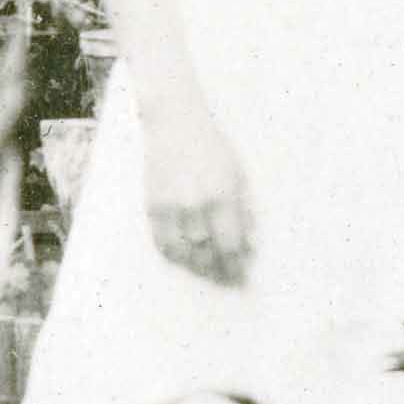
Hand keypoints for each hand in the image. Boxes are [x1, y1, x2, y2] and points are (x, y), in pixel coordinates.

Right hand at [142, 90, 253, 284]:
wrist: (174, 123)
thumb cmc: (212, 146)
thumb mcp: (239, 173)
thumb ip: (245, 209)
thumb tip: (250, 243)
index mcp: (221, 194)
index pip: (230, 243)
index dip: (236, 264)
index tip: (241, 275)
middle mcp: (195, 203)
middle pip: (206, 252)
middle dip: (218, 270)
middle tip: (226, 280)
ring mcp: (170, 205)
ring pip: (182, 251)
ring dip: (195, 266)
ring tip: (206, 271)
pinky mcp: (152, 204)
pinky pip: (161, 241)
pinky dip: (172, 255)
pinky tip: (183, 258)